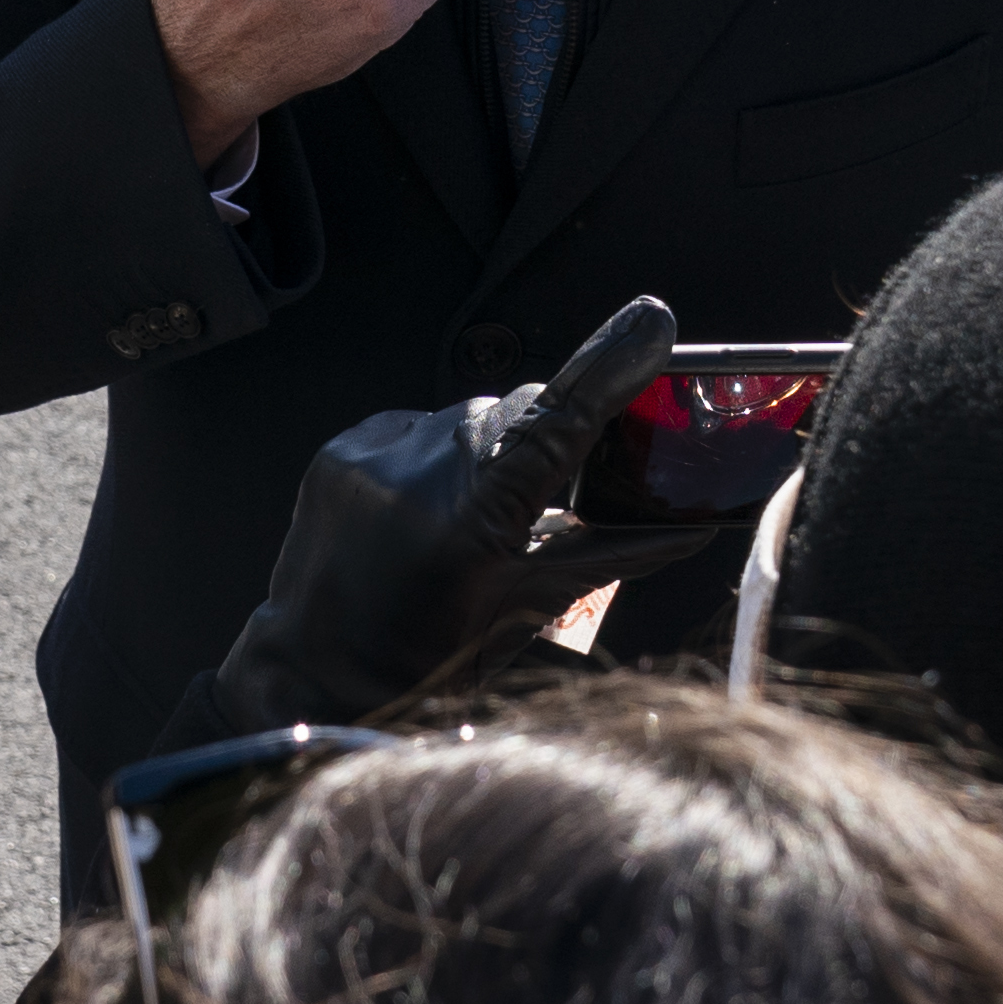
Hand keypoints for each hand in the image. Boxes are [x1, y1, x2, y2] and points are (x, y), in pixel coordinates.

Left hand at [213, 293, 721, 726]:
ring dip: (485, 452)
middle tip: (538, 502)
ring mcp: (372, 458)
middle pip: (516, 414)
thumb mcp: (525, 609)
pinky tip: (424, 507)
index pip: (556, 422)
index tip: (650, 324)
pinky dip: (433, 457)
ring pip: (467, 418)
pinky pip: (413, 426)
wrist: (315, 679)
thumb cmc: (424, 661)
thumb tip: (687, 528)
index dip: (608, 369)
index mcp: (471, 522)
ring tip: (466, 518)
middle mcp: (417, 476)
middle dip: (541, 444)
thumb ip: (610, 554)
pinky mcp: (341, 450)